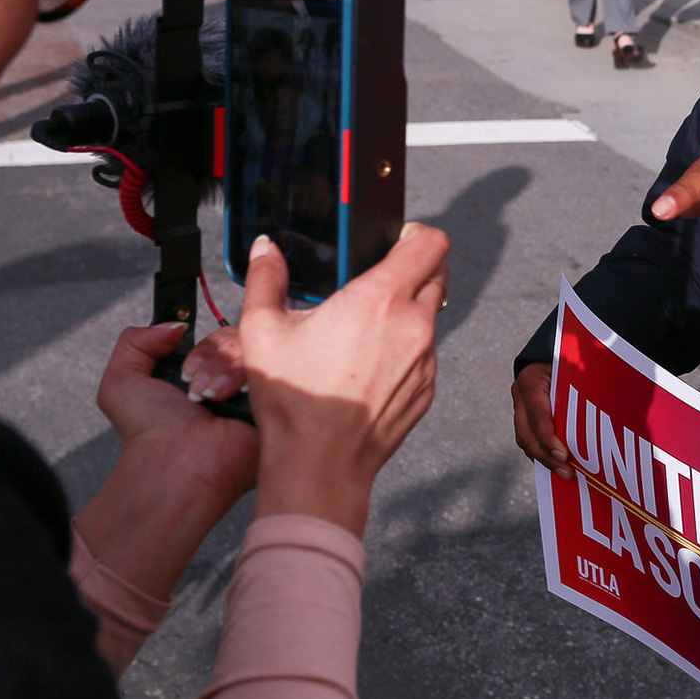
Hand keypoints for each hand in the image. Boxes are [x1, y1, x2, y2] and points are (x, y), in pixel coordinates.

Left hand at [97, 321, 259, 511]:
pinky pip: (278, 367)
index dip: (205, 345)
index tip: (186, 366)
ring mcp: (256, 392)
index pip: (221, 337)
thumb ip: (135, 341)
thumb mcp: (121, 382)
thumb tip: (173, 324)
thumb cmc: (149, 433)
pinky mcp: (275, 402)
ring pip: (256, 349)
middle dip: (214, 356)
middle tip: (195, 387)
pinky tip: (228, 398)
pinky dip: (250, 376)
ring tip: (208, 398)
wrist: (175, 464)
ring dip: (226, 370)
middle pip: (239, 338)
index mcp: (205, 375)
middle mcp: (232, 382)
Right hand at [241, 226, 446, 535]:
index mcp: (379, 298)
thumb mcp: (262, 331)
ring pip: (432, 314)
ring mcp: (425, 358)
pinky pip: (426, 352)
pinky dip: (407, 346)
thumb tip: (265, 249)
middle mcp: (413, 323)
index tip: (398, 239)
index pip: (430, 243)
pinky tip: (370, 362)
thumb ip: (265, 279)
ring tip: (367, 326)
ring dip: (409, 309)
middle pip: (437, 273)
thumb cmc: (294, 401)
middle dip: (414, 268)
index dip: (418, 234)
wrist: (320, 464)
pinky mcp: (427, 387)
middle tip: (379, 279)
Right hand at [512, 362, 572, 478]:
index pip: (538, 415)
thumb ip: (583, 388)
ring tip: (565, 474)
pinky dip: (543, 455)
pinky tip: (559, 466)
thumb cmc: (570, 360)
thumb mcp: (575, 369)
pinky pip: (529, 440)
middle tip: (567, 473)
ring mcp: (519, 406)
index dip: (548, 438)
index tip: (564, 455)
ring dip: (544, 460)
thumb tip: (607, 412)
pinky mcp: (523, 416)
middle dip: (546, 457)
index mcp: (531, 380)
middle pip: (526, 434)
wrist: (551, 353)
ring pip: (526, 440)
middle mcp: (520, 394)